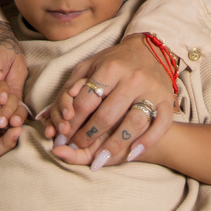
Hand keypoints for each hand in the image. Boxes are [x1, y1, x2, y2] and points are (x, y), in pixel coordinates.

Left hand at [41, 33, 173, 169]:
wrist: (151, 50)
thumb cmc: (114, 62)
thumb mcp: (89, 67)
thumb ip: (68, 90)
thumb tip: (43, 117)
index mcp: (110, 68)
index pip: (86, 101)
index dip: (70, 121)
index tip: (62, 135)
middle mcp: (132, 79)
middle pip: (107, 115)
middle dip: (87, 136)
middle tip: (76, 147)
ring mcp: (152, 91)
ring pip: (133, 124)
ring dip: (114, 145)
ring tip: (99, 160)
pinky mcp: (167, 101)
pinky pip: (159, 126)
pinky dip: (146, 142)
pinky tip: (131, 153)